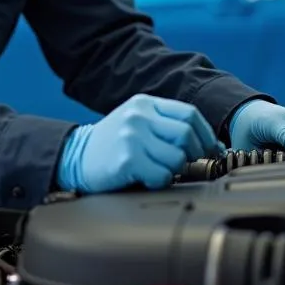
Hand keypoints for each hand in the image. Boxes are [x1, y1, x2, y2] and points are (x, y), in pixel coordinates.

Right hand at [56, 94, 220, 193]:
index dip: (205, 134)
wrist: (75, 156)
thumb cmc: (111, 144)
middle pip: (187, 133)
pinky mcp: (127, 159)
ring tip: (159, 169)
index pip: (190, 114)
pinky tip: (147, 177)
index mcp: (146, 103)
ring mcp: (133, 137)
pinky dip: (160, 180)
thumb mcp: (137, 122)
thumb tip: (208, 144)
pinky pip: (161, 174)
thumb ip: (166, 125)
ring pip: (177, 156)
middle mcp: (140, 116)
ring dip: (174, 169)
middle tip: (185, 163)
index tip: (209, 149)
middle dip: (193, 153)